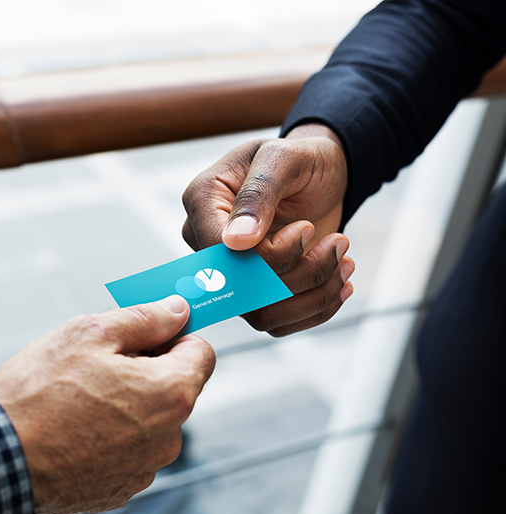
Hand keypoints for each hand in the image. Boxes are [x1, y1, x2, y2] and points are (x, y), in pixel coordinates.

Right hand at [0, 296, 214, 513]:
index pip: (201, 351)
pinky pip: (127, 449)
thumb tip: (177, 309)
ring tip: (78, 398)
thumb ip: (144, 318)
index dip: (173, 335)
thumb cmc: (39, 392)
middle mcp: (168, 437)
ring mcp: (144, 468)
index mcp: (171, 393)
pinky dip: (109, 435)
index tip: (146, 332)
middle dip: (144, 369)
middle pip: (173, 387)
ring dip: (125, 403)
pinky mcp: (119, 489)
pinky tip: (74, 427)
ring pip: (148, 419)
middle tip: (98, 362)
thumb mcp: (91, 333)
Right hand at [182, 123, 353, 335]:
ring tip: (344, 261)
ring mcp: (229, 271)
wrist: (320, 175)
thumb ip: (259, 192)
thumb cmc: (300, 160)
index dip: (267, 255)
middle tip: (339, 244)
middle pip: (240, 288)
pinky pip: (276, 322)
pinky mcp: (254, 292)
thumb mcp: (284, 158)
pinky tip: (339, 282)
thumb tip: (236, 242)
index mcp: (202, 201)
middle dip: (300, 274)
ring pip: (260, 314)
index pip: (220, 252)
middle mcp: (206, 242)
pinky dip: (315, 309)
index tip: (307, 229)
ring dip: (313, 295)